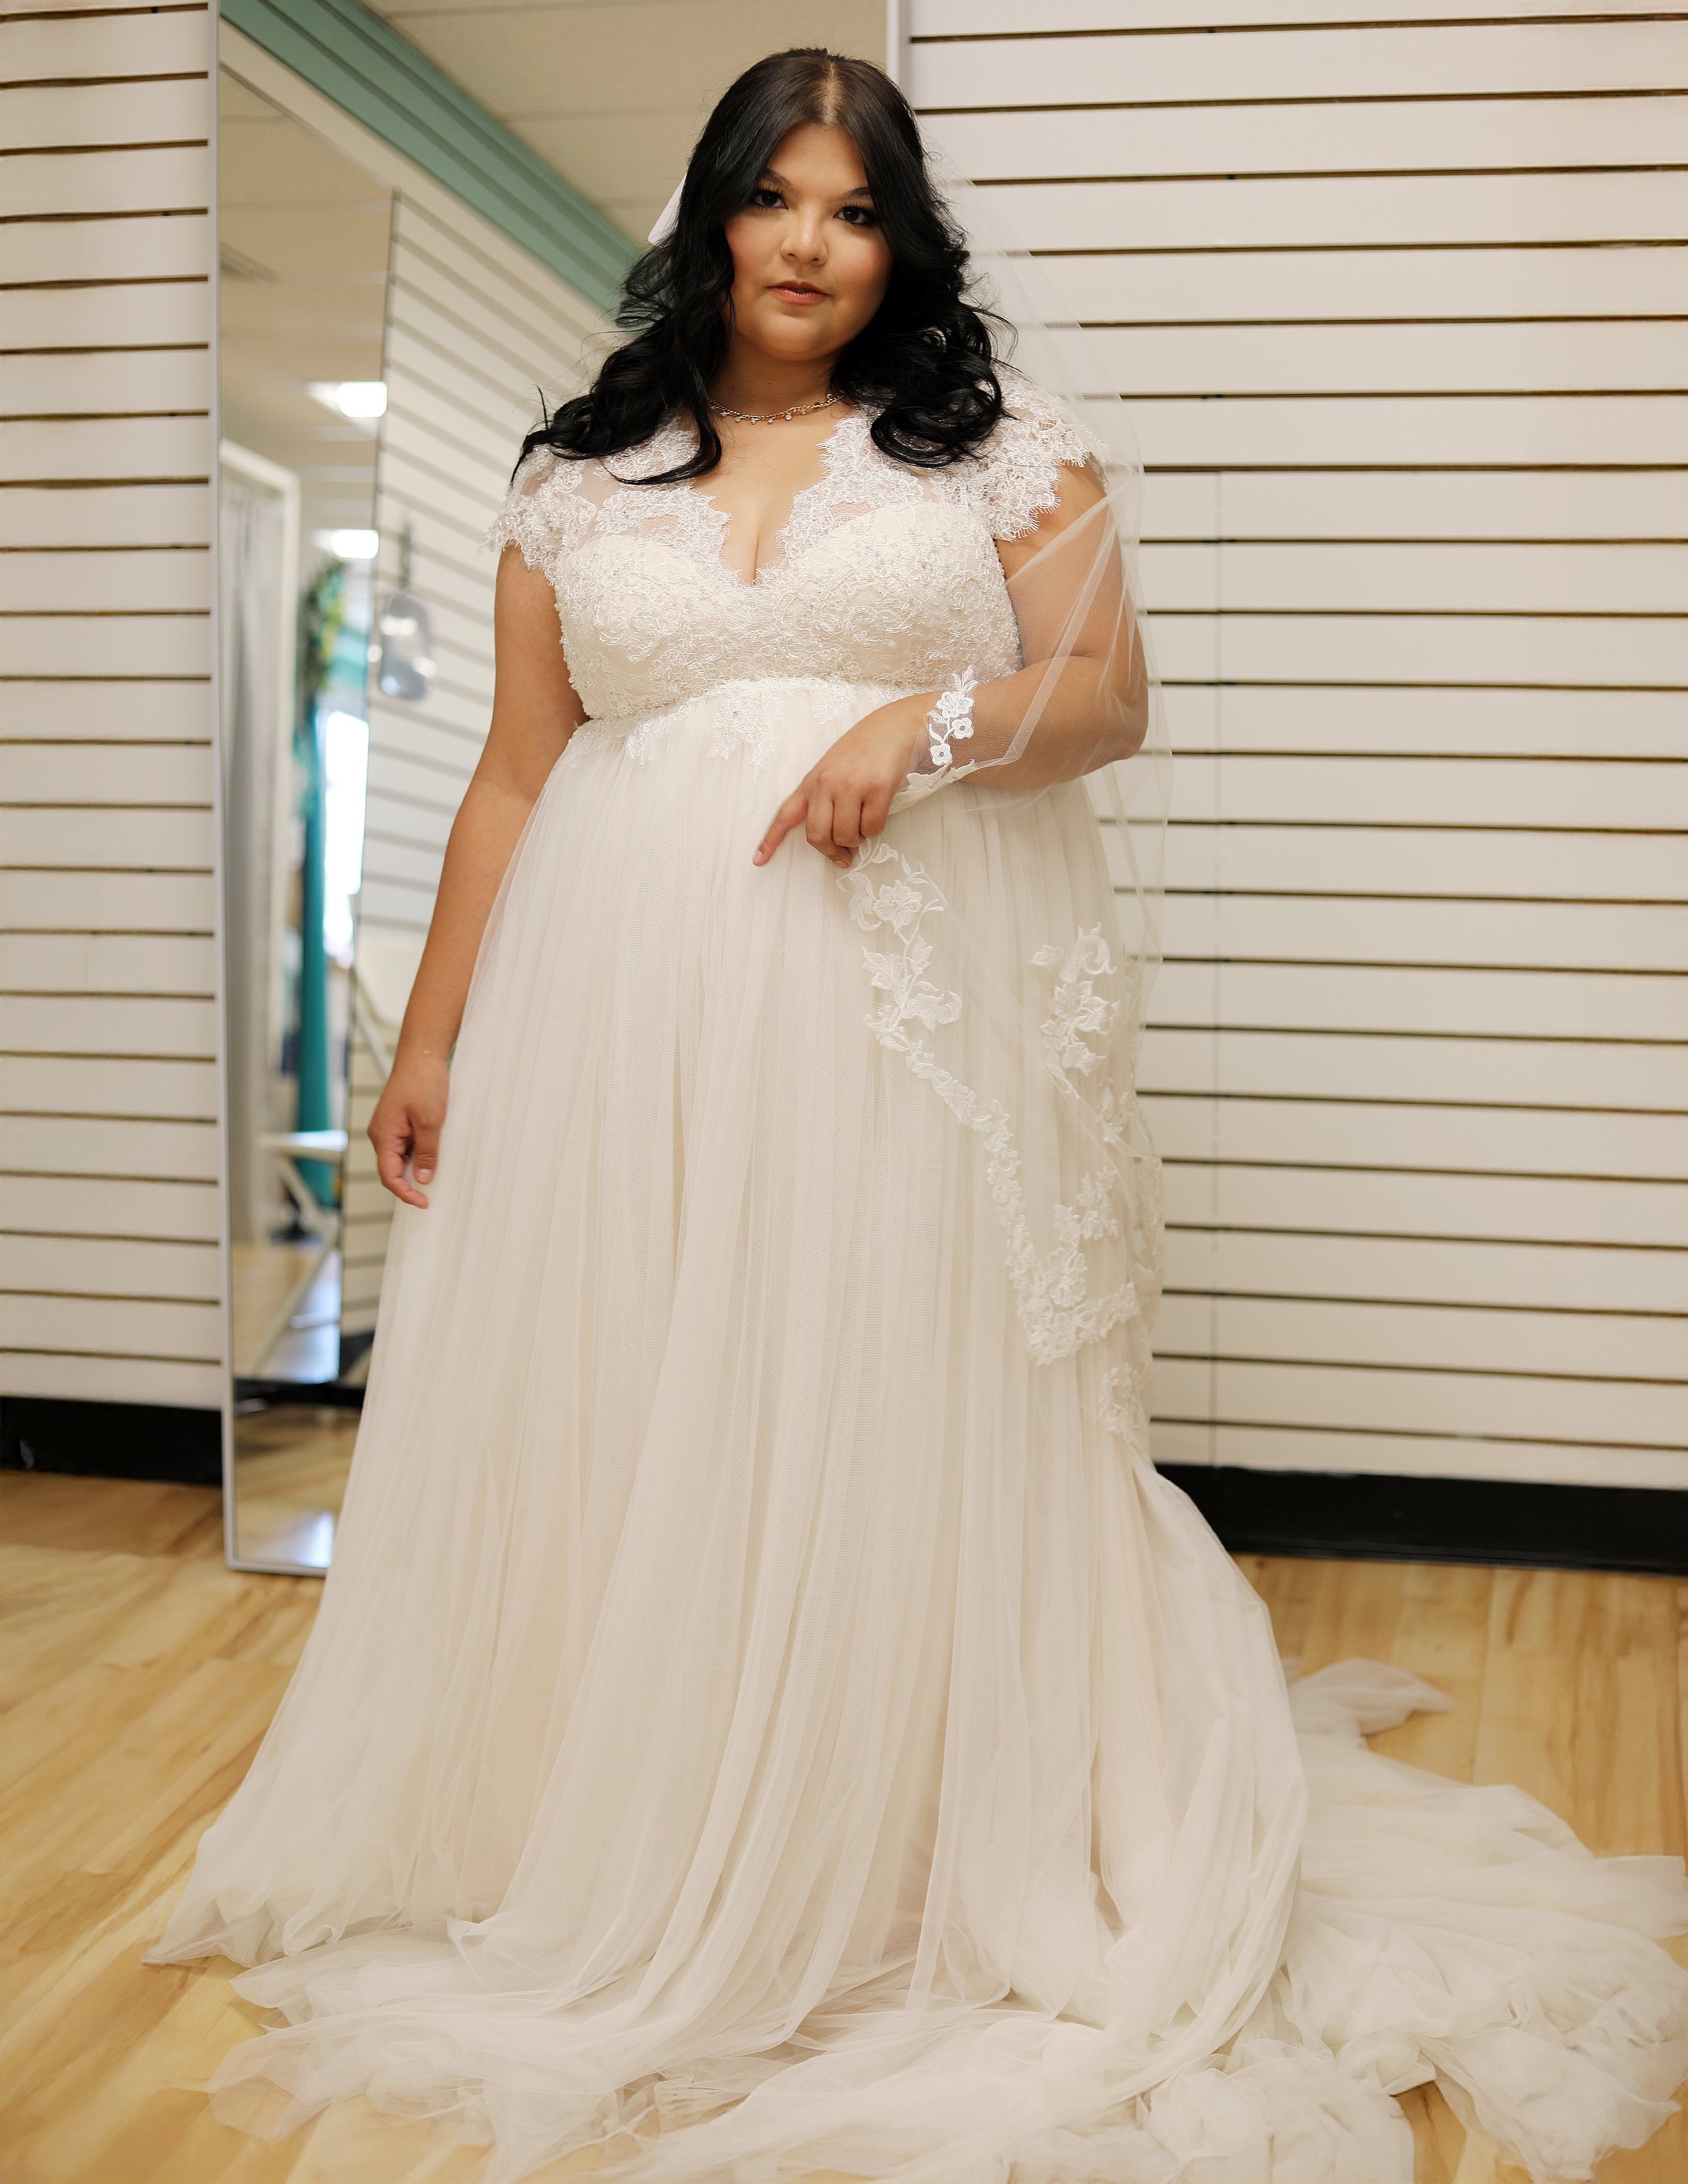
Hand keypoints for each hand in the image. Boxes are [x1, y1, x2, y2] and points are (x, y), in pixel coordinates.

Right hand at [368, 1048, 449, 1207]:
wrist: (422, 1055)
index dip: (405, 1193)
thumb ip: (426, 1152)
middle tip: (433, 1193)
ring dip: (417, 1167)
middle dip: (410, 1183)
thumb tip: (421, 1179)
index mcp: (383, 1136)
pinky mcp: (399, 1122)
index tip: (423, 1202)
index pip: (388, 1176)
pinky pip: (407, 1145)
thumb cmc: (423, 1082)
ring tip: (439, 1171)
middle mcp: (382, 1134)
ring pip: (401, 1158)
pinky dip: (420, 1153)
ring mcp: (390, 1128)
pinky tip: (436, 1153)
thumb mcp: (430, 1121)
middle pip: (392, 1170)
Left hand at [753, 694, 926, 868]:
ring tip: (863, 823)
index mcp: (812, 780)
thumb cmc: (864, 748)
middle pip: (817, 836)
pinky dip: (875, 829)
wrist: (896, 725)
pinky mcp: (877, 788)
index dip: (770, 841)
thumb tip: (829, 836)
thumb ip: (823, 797)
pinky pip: (872, 827)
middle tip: (843, 855)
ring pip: (846, 836)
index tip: (759, 860)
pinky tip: (877, 812)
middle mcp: (827, 783)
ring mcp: (852, 785)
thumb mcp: (832, 768)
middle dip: (831, 851)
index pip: (785, 815)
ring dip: (857, 839)